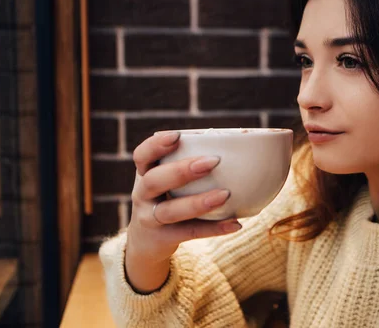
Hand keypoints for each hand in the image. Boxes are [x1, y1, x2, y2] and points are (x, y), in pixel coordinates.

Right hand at [127, 131, 241, 264]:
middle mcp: (143, 195)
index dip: (156, 145)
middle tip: (213, 161)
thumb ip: (188, 163)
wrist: (146, 242)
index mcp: (145, 173)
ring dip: (198, 202)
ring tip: (225, 194)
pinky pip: (189, 233)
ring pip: (170, 211)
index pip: (142, 156)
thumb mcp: (167, 181)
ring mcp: (150, 219)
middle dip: (182, 171)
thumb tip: (237, 145)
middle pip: (154, 181)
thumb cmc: (167, 198)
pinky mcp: (164, 239)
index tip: (177, 136)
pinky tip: (235, 224)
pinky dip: (213, 228)